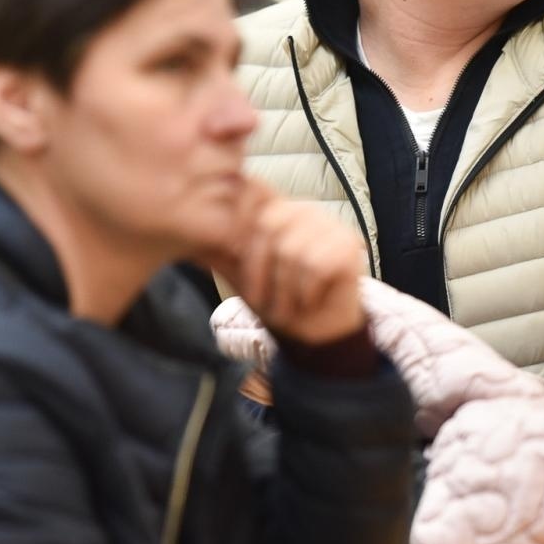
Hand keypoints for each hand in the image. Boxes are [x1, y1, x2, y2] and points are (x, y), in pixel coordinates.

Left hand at [208, 180, 367, 345]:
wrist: (316, 333)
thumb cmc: (279, 300)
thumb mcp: (244, 275)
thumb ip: (224, 252)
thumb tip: (193, 238)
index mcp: (281, 210)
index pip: (255, 214)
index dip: (248, 253)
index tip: (252, 288)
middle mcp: (308, 210)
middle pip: (270, 228)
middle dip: (263, 273)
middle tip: (268, 300)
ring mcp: (332, 226)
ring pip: (293, 250)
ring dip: (286, 290)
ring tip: (290, 305)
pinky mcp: (350, 247)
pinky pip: (316, 266)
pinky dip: (307, 293)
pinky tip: (310, 301)